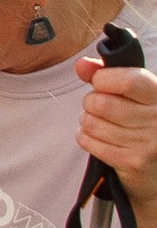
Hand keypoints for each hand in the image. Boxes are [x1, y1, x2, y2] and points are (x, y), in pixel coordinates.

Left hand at [78, 55, 156, 207]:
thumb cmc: (144, 122)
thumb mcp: (136, 94)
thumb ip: (109, 74)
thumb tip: (81, 64)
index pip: (127, 81)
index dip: (103, 79)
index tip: (101, 82)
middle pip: (102, 103)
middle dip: (90, 102)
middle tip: (97, 106)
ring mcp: (147, 144)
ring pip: (92, 122)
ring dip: (87, 120)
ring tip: (98, 122)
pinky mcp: (132, 163)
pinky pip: (89, 141)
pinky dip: (85, 136)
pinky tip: (98, 137)